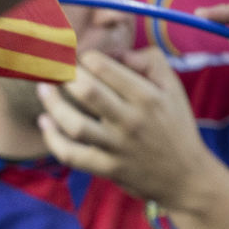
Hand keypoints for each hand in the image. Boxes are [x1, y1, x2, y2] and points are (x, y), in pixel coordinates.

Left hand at [35, 48, 213, 209]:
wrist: (186, 176)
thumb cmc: (175, 125)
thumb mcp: (173, 88)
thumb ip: (149, 61)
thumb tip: (115, 53)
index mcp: (148, 97)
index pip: (107, 69)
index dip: (86, 58)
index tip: (80, 58)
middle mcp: (132, 121)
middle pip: (88, 93)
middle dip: (66, 76)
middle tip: (56, 68)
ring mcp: (117, 146)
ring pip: (76, 124)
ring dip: (53, 104)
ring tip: (42, 88)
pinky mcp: (107, 167)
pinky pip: (72, 155)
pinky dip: (53, 139)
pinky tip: (45, 121)